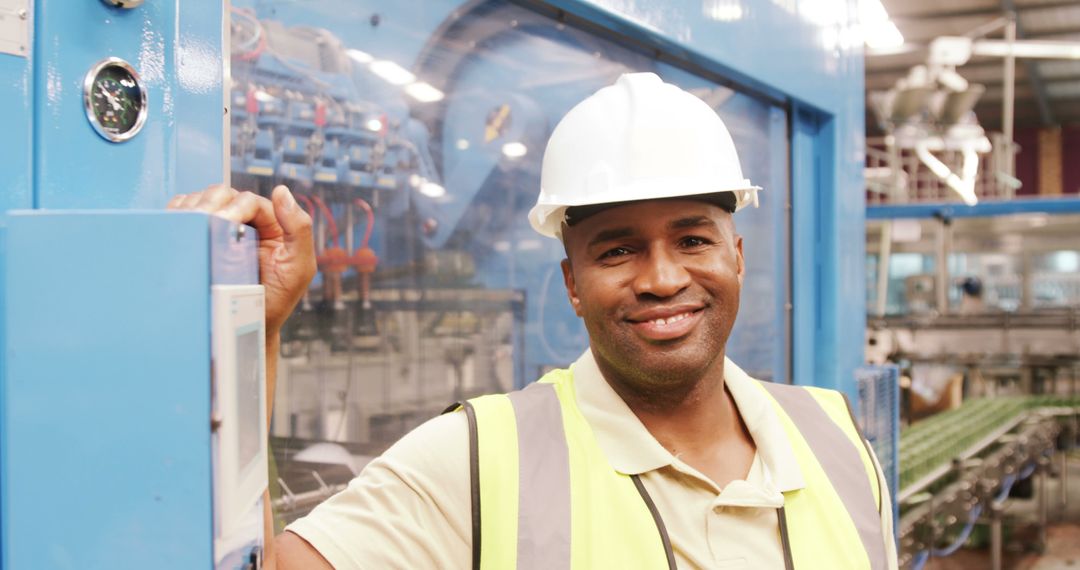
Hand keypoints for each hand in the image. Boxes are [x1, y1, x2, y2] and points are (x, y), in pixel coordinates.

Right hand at [168, 185, 316, 332]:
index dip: (235, 206)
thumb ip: (299, 228)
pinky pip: (187, 215)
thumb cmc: (277, 299)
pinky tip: (177, 224)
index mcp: (273, 223)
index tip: (222, 222)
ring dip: (192, 207)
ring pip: (203, 201)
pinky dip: (179, 214)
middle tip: (200, 220)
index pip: (250, 201)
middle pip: (223, 194)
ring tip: (188, 224)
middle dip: (210, 203)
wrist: (248, 325)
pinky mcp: (202, 237)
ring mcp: (222, 228)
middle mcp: (247, 220)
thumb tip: (282, 191)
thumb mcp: (299, 267)